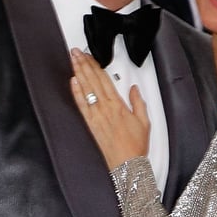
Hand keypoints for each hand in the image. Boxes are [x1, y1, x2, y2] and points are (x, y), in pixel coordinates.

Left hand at [70, 48, 149, 169]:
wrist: (127, 165)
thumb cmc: (135, 146)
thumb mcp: (144, 121)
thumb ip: (138, 102)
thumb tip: (134, 89)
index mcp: (119, 105)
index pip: (105, 79)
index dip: (96, 65)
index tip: (90, 55)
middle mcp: (105, 109)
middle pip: (93, 81)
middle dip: (84, 64)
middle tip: (76, 52)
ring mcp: (96, 116)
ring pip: (85, 89)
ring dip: (78, 73)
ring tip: (73, 61)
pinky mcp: (91, 124)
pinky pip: (81, 105)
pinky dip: (76, 92)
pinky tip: (73, 82)